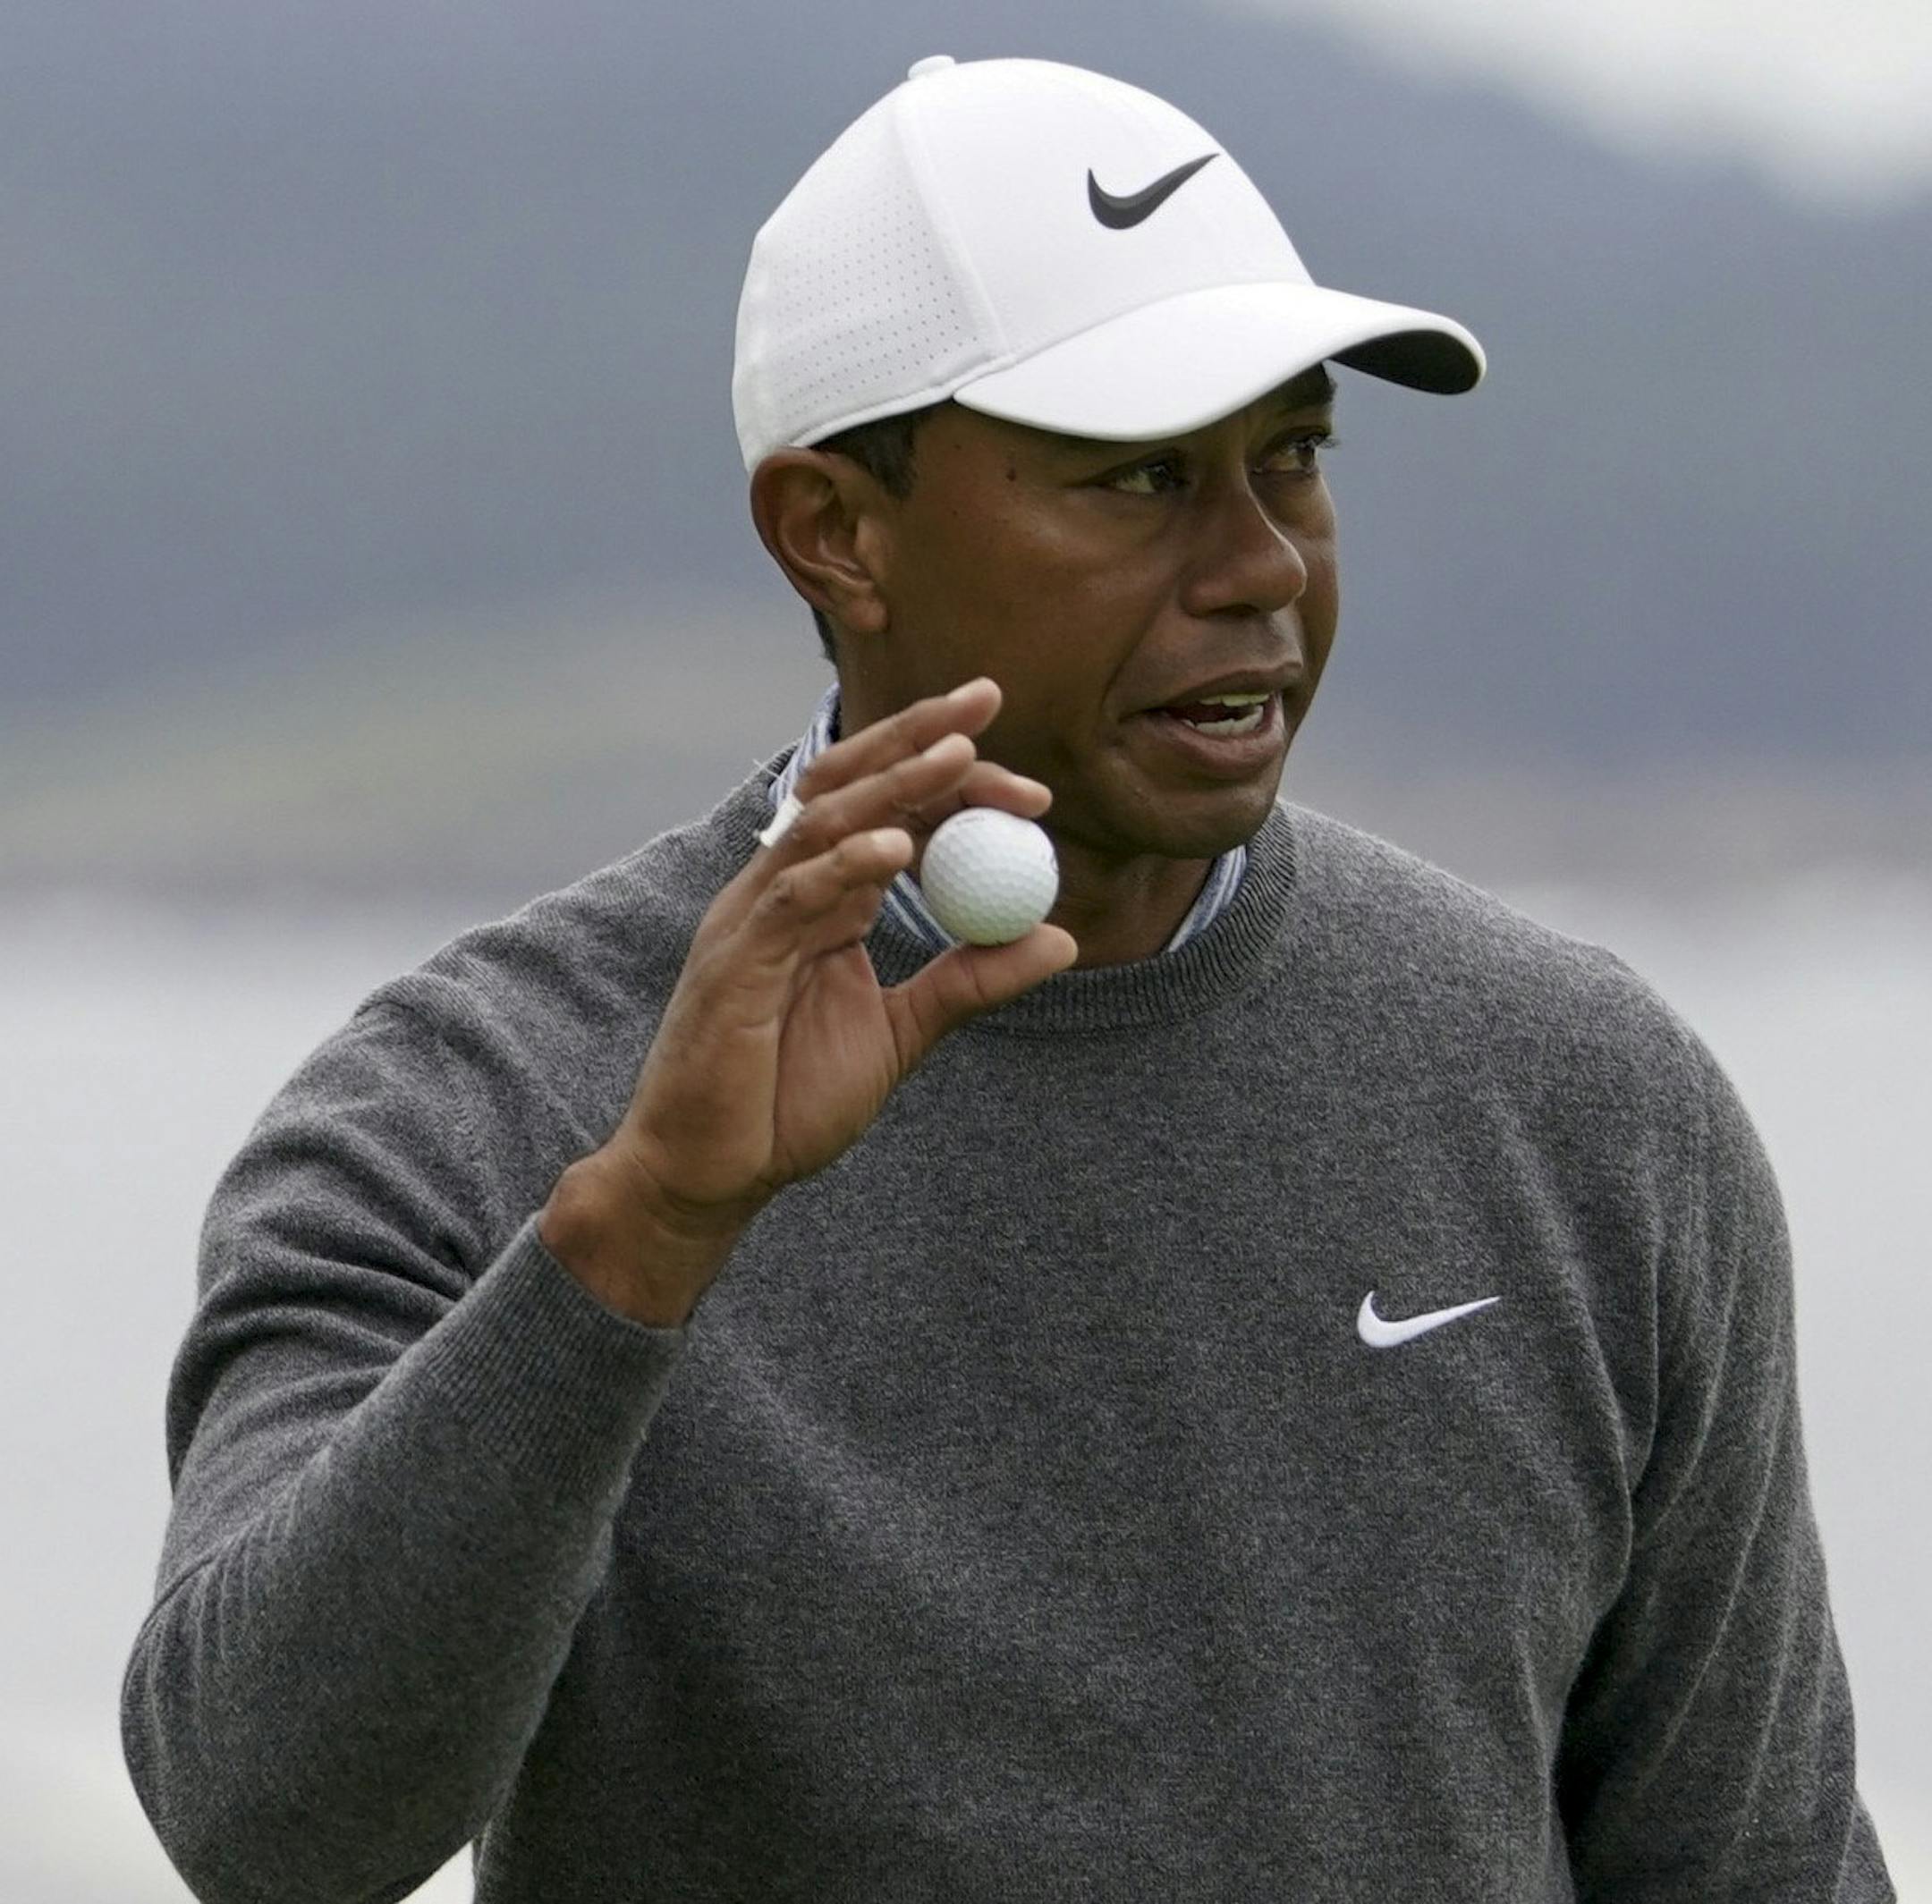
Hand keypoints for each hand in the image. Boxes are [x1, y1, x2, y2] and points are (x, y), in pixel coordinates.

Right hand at [541, 677, 1077, 1321]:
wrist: (714, 1174)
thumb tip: (1060, 936)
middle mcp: (782, 891)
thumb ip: (970, 981)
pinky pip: (791, 899)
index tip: (1027, 777)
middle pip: (853, 788)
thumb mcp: (902, 1035)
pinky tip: (899, 848)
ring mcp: (751, 920)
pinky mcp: (733, 962)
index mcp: (821, 900)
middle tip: (988, 698)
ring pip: (824, 826)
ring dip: (893, 785)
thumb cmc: (788, 1102)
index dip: (949, 779)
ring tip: (959, 755)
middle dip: (919, 738)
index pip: (888, 813)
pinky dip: (844, 867)